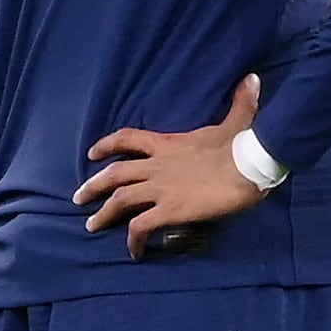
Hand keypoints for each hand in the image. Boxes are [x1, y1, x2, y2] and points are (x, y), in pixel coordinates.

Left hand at [74, 75, 269, 257]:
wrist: (250, 164)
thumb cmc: (244, 145)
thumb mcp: (238, 121)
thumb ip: (241, 103)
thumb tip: (252, 79)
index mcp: (168, 144)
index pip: (128, 139)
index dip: (107, 145)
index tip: (92, 154)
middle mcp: (157, 166)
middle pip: (114, 174)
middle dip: (93, 186)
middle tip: (78, 198)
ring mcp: (161, 189)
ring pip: (120, 200)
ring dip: (103, 214)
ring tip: (91, 226)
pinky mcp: (169, 210)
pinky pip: (141, 227)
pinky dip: (132, 240)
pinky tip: (134, 252)